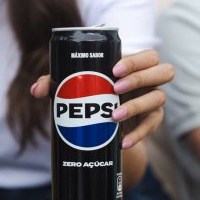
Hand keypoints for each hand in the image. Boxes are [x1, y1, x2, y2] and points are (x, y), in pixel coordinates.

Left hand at [30, 50, 173, 149]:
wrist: (102, 123)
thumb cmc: (87, 95)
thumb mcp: (70, 89)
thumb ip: (53, 84)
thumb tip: (35, 90)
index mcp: (132, 66)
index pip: (147, 56)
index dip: (135, 61)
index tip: (113, 70)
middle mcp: (147, 81)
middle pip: (164, 71)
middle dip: (142, 77)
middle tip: (115, 88)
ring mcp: (151, 101)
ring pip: (159, 98)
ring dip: (137, 106)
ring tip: (113, 117)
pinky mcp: (151, 121)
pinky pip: (153, 125)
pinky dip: (139, 135)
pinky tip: (123, 143)